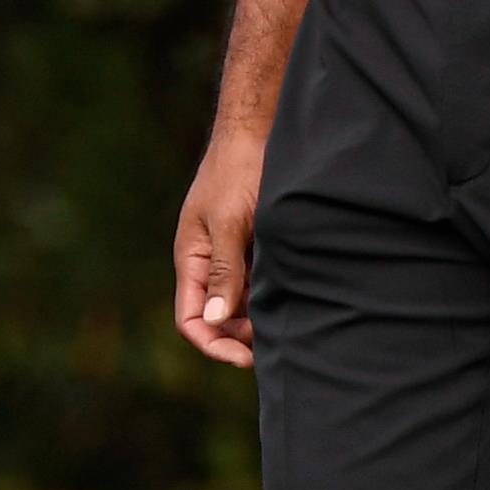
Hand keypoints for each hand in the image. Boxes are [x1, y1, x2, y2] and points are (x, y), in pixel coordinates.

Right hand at [173, 127, 269, 369]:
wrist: (260, 130)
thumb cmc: (239, 170)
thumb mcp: (229, 221)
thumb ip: (223, 271)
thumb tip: (214, 320)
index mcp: (190, 259)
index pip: (190, 320)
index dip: (213, 344)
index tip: (245, 359)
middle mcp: (209, 263)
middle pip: (218, 319)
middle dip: (242, 336)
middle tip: (278, 341)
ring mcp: (233, 255)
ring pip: (243, 304)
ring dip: (262, 317)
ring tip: (293, 320)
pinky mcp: (257, 246)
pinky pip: (263, 283)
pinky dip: (276, 295)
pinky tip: (299, 296)